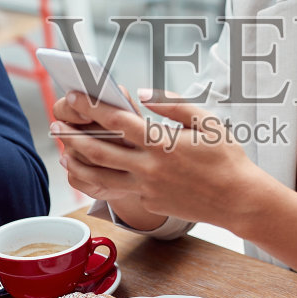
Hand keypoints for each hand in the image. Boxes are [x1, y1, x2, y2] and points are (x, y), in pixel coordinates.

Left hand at [52, 90, 265, 226]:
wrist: (240, 200)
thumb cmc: (226, 157)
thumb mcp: (206, 121)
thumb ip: (172, 104)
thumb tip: (142, 94)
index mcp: (162, 143)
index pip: (117, 122)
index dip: (92, 107)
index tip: (75, 96)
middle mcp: (150, 168)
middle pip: (100, 152)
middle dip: (73, 137)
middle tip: (56, 126)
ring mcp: (149, 189)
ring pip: (102, 178)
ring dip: (79, 165)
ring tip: (65, 155)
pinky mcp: (151, 203)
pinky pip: (120, 190)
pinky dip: (102, 181)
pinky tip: (92, 173)